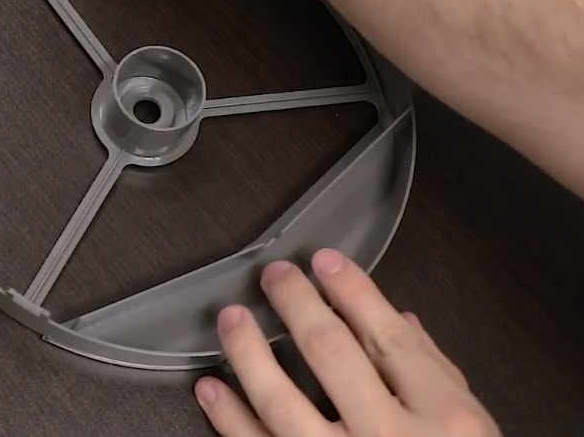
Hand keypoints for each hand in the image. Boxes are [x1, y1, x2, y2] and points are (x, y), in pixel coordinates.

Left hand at [198, 250, 500, 436]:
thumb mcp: (470, 432)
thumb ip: (436, 374)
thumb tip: (399, 319)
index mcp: (442, 418)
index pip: (386, 335)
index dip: (350, 290)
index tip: (324, 262)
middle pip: (329, 351)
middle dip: (295, 303)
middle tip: (272, 277)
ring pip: (279, 398)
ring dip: (246, 351)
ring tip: (231, 321)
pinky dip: (226, 415)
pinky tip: (211, 388)